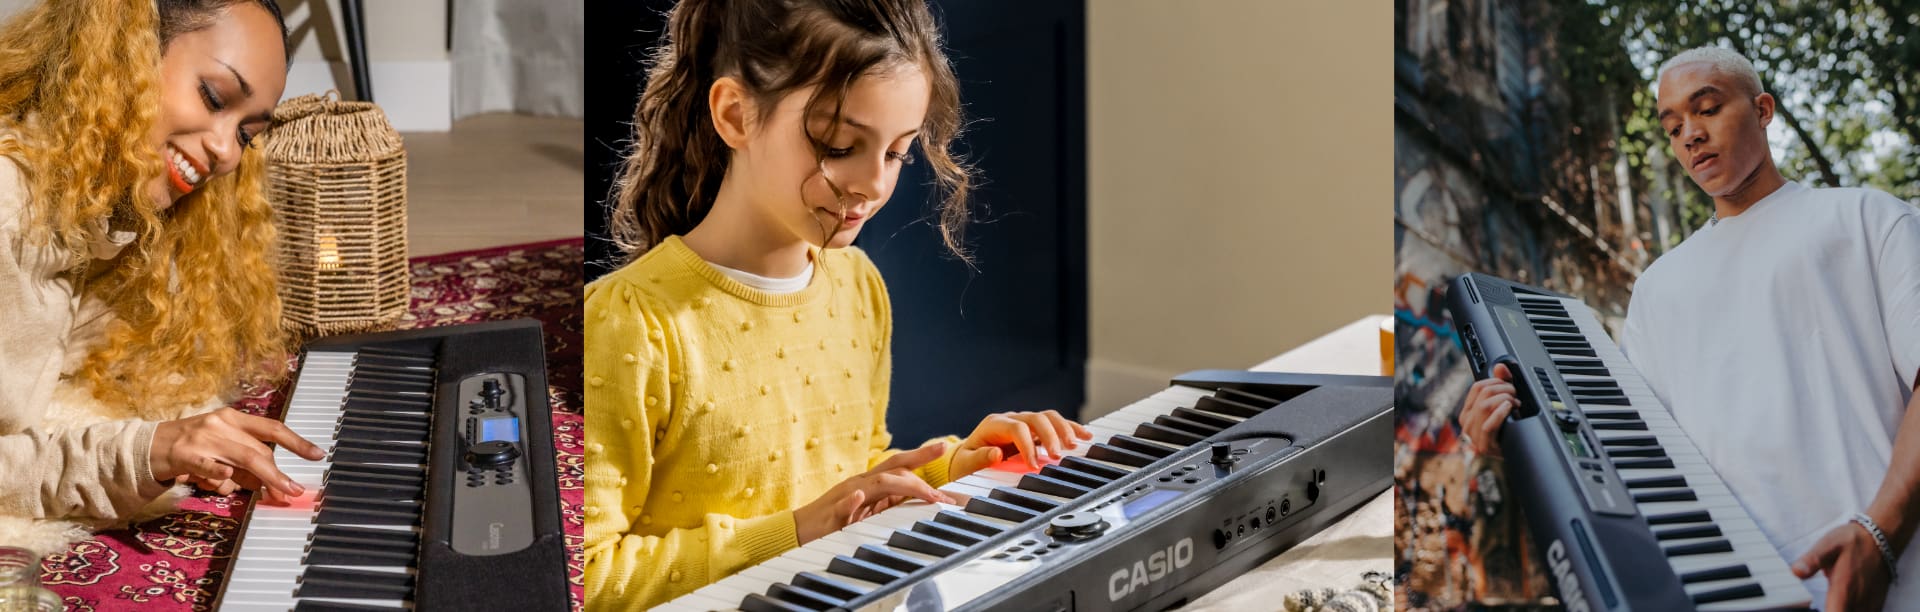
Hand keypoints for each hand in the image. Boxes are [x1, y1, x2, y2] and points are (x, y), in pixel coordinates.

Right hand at [149, 408, 323, 503]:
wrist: (148, 447)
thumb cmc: (192, 449)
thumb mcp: (222, 451)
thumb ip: (247, 468)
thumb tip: (275, 487)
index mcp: (233, 419)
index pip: (271, 428)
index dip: (297, 442)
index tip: (318, 454)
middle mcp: (221, 423)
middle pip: (259, 450)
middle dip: (277, 474)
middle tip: (292, 491)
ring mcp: (203, 438)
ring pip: (242, 458)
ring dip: (264, 479)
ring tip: (275, 494)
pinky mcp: (185, 454)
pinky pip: (209, 464)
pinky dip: (219, 472)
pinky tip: (227, 479)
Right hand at [794, 443, 957, 543]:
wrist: (801, 530)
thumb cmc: (834, 521)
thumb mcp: (868, 510)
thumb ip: (889, 502)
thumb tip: (916, 499)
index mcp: (870, 483)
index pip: (899, 465)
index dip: (920, 454)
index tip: (943, 446)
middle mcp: (861, 484)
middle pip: (893, 466)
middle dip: (919, 457)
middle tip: (942, 450)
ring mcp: (846, 496)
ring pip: (876, 483)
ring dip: (903, 485)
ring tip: (927, 493)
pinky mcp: (831, 514)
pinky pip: (842, 505)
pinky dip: (851, 501)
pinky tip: (858, 497)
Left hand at [950, 410, 1091, 477]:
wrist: (967, 458)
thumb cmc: (966, 461)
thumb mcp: (966, 463)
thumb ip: (980, 458)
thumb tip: (996, 454)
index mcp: (994, 425)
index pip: (1016, 428)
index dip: (1027, 445)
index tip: (1034, 465)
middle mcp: (1011, 419)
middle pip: (1036, 419)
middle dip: (1049, 436)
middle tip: (1057, 456)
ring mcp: (1024, 422)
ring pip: (1048, 417)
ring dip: (1064, 429)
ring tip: (1075, 445)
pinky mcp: (1034, 429)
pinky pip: (1055, 424)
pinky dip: (1070, 429)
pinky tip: (1084, 435)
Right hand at [1457, 363, 1516, 455]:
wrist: (1514, 456)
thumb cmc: (1507, 431)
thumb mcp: (1502, 406)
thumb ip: (1501, 385)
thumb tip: (1500, 367)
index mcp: (1467, 412)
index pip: (1477, 387)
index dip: (1496, 381)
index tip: (1508, 384)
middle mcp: (1466, 422)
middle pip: (1483, 394)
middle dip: (1504, 389)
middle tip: (1516, 394)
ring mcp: (1473, 435)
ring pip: (1485, 407)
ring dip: (1505, 400)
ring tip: (1515, 403)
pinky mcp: (1484, 446)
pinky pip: (1489, 425)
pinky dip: (1501, 413)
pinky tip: (1510, 408)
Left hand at [1793, 521, 1893, 610]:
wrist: (1882, 537)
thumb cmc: (1852, 541)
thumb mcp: (1828, 544)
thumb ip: (1813, 560)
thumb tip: (1796, 571)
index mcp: (1844, 589)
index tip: (1819, 606)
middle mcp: (1859, 601)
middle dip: (1832, 610)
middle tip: (1825, 601)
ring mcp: (1870, 603)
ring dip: (1842, 610)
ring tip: (1833, 602)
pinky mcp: (1876, 603)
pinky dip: (1854, 610)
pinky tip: (1844, 604)